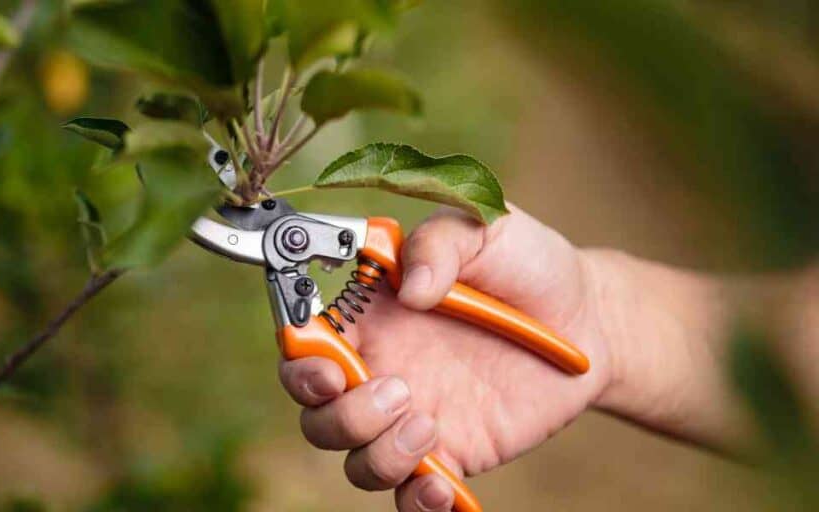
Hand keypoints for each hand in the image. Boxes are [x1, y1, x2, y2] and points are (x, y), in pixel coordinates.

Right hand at [278, 205, 615, 510]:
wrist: (589, 320)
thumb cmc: (528, 265)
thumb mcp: (486, 227)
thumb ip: (441, 243)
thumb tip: (411, 287)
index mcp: (370, 314)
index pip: (305, 342)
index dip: (299, 358)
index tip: (324, 363)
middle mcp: (381, 368)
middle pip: (318, 413)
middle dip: (339, 414)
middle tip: (396, 390)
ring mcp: (412, 417)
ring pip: (356, 461)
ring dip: (379, 453)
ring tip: (430, 423)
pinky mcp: (450, 455)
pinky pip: (412, 497)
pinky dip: (417, 503)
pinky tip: (445, 486)